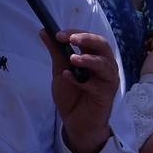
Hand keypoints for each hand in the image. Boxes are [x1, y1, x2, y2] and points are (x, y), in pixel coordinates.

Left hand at [45, 29, 119, 152]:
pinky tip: (69, 78)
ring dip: (88, 59)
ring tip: (72, 59)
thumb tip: (45, 31)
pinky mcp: (106, 95)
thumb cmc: (72, 95)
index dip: (76, 33)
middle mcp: (105, 66)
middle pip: (103, 46)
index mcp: (95, 57)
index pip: (91, 39)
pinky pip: (96, 85)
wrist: (75, 121)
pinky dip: (82, 80)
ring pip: (104, 64)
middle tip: (71, 40)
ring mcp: (108, 81)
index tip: (58, 34)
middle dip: (87, 40)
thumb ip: (56, 52)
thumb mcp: (60, 70)